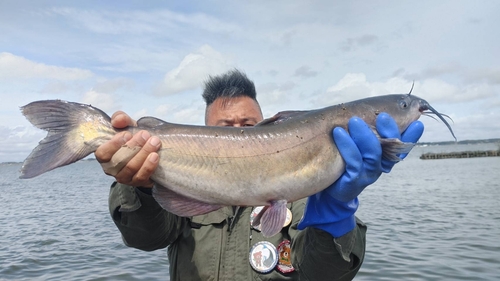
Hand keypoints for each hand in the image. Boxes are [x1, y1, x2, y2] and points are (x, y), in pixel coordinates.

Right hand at [94, 111, 160, 186]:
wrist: (147, 151)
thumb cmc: (132, 138)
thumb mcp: (126, 126)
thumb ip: (120, 119)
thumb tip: (118, 120)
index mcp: (104, 154)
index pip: (102, 153)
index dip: (113, 144)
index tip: (127, 134)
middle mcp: (111, 168)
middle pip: (119, 160)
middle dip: (133, 146)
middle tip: (145, 135)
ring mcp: (123, 177)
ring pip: (131, 168)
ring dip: (143, 153)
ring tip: (154, 142)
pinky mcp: (136, 182)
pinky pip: (141, 177)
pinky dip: (148, 166)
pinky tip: (155, 156)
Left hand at [298, 113, 423, 236]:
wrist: (331, 188)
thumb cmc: (345, 160)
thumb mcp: (358, 143)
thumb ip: (368, 130)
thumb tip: (373, 108)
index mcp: (385, 156)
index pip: (403, 145)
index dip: (411, 136)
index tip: (417, 122)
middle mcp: (380, 165)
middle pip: (392, 149)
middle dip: (390, 131)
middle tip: (382, 116)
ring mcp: (368, 174)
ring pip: (373, 154)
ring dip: (365, 136)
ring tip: (355, 121)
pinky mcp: (354, 180)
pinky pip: (354, 161)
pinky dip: (347, 145)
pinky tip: (339, 133)